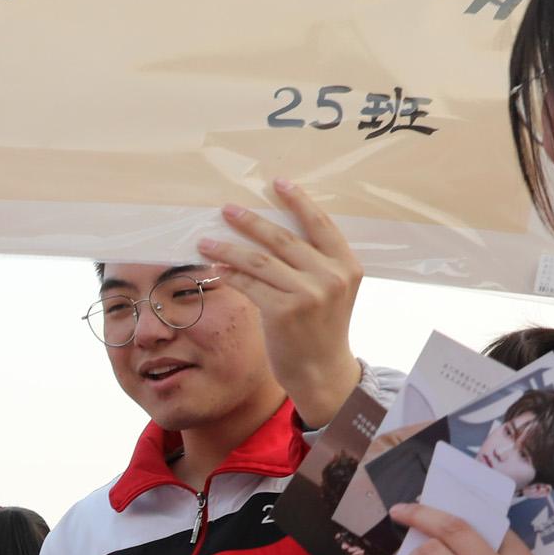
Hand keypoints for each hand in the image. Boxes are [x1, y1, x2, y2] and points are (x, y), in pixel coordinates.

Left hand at [199, 177, 363, 425]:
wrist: (322, 371)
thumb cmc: (321, 328)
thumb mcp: (332, 290)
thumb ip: (315, 262)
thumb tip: (273, 231)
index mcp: (348, 265)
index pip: (321, 223)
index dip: (298, 201)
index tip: (277, 182)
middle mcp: (331, 276)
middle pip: (283, 238)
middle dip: (250, 221)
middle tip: (226, 209)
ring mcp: (309, 294)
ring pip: (260, 260)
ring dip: (228, 249)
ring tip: (205, 242)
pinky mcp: (284, 312)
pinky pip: (249, 284)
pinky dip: (230, 275)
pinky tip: (214, 270)